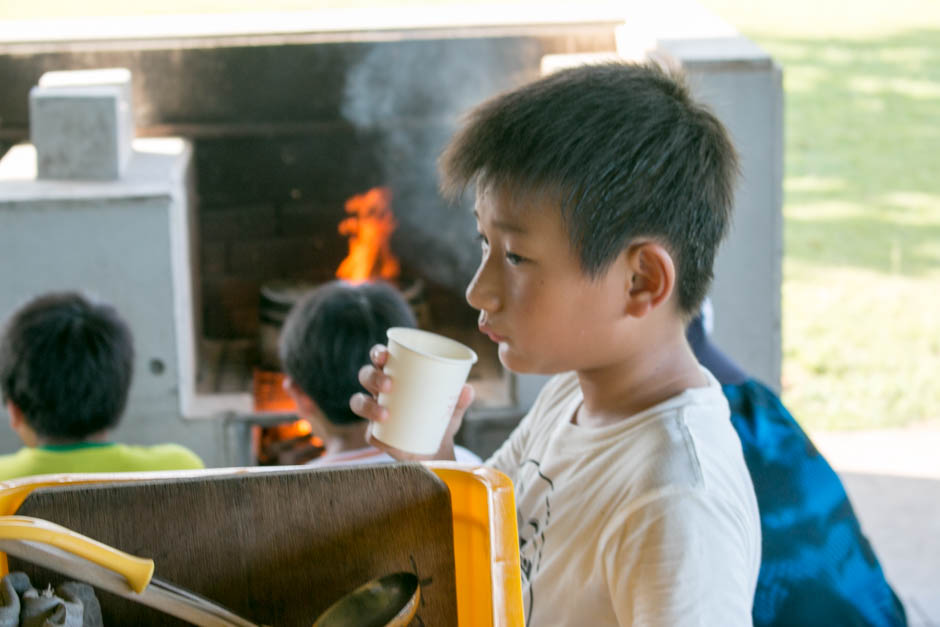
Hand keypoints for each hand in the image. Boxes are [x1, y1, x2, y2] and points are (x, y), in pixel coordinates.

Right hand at [350, 343, 474, 460]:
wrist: (438, 448)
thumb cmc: (441, 417)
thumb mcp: (453, 407)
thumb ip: (461, 399)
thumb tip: (467, 389)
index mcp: (395, 374)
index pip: (380, 357)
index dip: (377, 353)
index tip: (384, 355)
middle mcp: (380, 390)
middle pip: (366, 376)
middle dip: (373, 377)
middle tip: (389, 385)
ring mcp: (375, 412)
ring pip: (359, 402)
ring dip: (367, 406)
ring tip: (385, 414)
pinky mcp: (376, 434)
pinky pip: (368, 433)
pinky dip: (372, 434)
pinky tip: (381, 435)